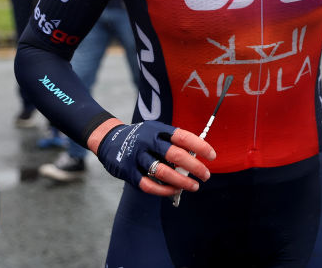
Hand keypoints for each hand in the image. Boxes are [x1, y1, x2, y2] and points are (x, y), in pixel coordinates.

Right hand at [94, 120, 215, 196]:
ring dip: (181, 182)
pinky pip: (148, 185)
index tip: (212, 156)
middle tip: (206, 175)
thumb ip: (172, 143)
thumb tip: (197, 157)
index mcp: (158, 130)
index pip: (183, 136)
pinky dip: (163, 190)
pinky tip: (174, 191)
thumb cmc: (141, 138)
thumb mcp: (156, 132)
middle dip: (194, 167)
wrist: (108, 140)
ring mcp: (137, 157)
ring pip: (163, 172)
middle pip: (176, 155)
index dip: (200, 146)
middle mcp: (148, 141)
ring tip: (194, 186)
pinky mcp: (127, 172)